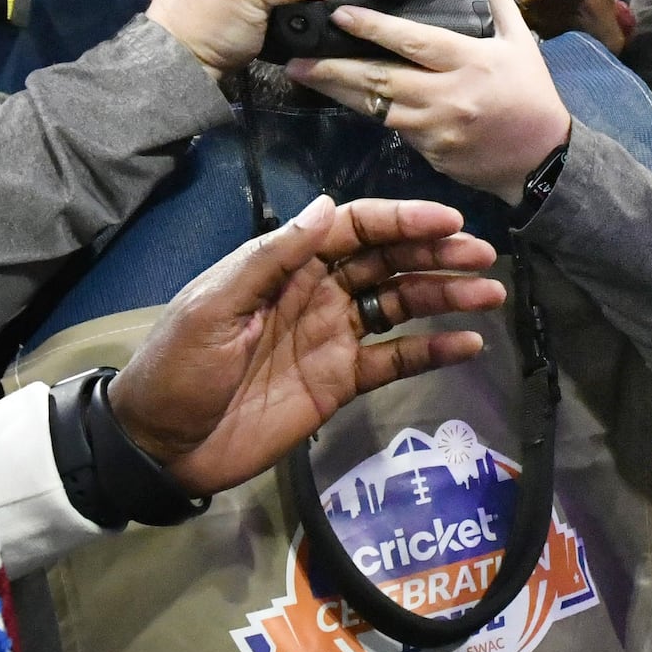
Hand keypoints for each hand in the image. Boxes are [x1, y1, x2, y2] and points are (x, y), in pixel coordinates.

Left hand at [107, 193, 503, 491]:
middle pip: (388, 262)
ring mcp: (332, 338)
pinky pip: (395, 360)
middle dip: (436, 253)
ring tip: (489, 294)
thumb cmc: (178, 367)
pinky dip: (432, 351)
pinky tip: (468, 345)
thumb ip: (273, 257)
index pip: (354, 230)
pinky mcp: (340, 383)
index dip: (402, 221)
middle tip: (483, 256)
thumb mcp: (215, 304)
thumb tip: (327, 206)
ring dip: (445, 296)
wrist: (161, 445)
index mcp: (284, 266)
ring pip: (400, 306)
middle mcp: (317, 293)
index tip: (448, 221)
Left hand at [289, 0, 576, 201]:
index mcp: (470, 62)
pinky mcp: (427, 152)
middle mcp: (447, 96)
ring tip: (303, 74)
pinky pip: (391, 127)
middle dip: (334, 69)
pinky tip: (339, 97)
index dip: (375, 28)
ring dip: (337, 91)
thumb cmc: (530, 93)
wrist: (540, 161)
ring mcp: (434, 129)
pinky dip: (365, 111)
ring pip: (375, 107)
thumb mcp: (519, 40)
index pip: (414, 42)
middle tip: (296, 59)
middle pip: (380, 80)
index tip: (340, 15)